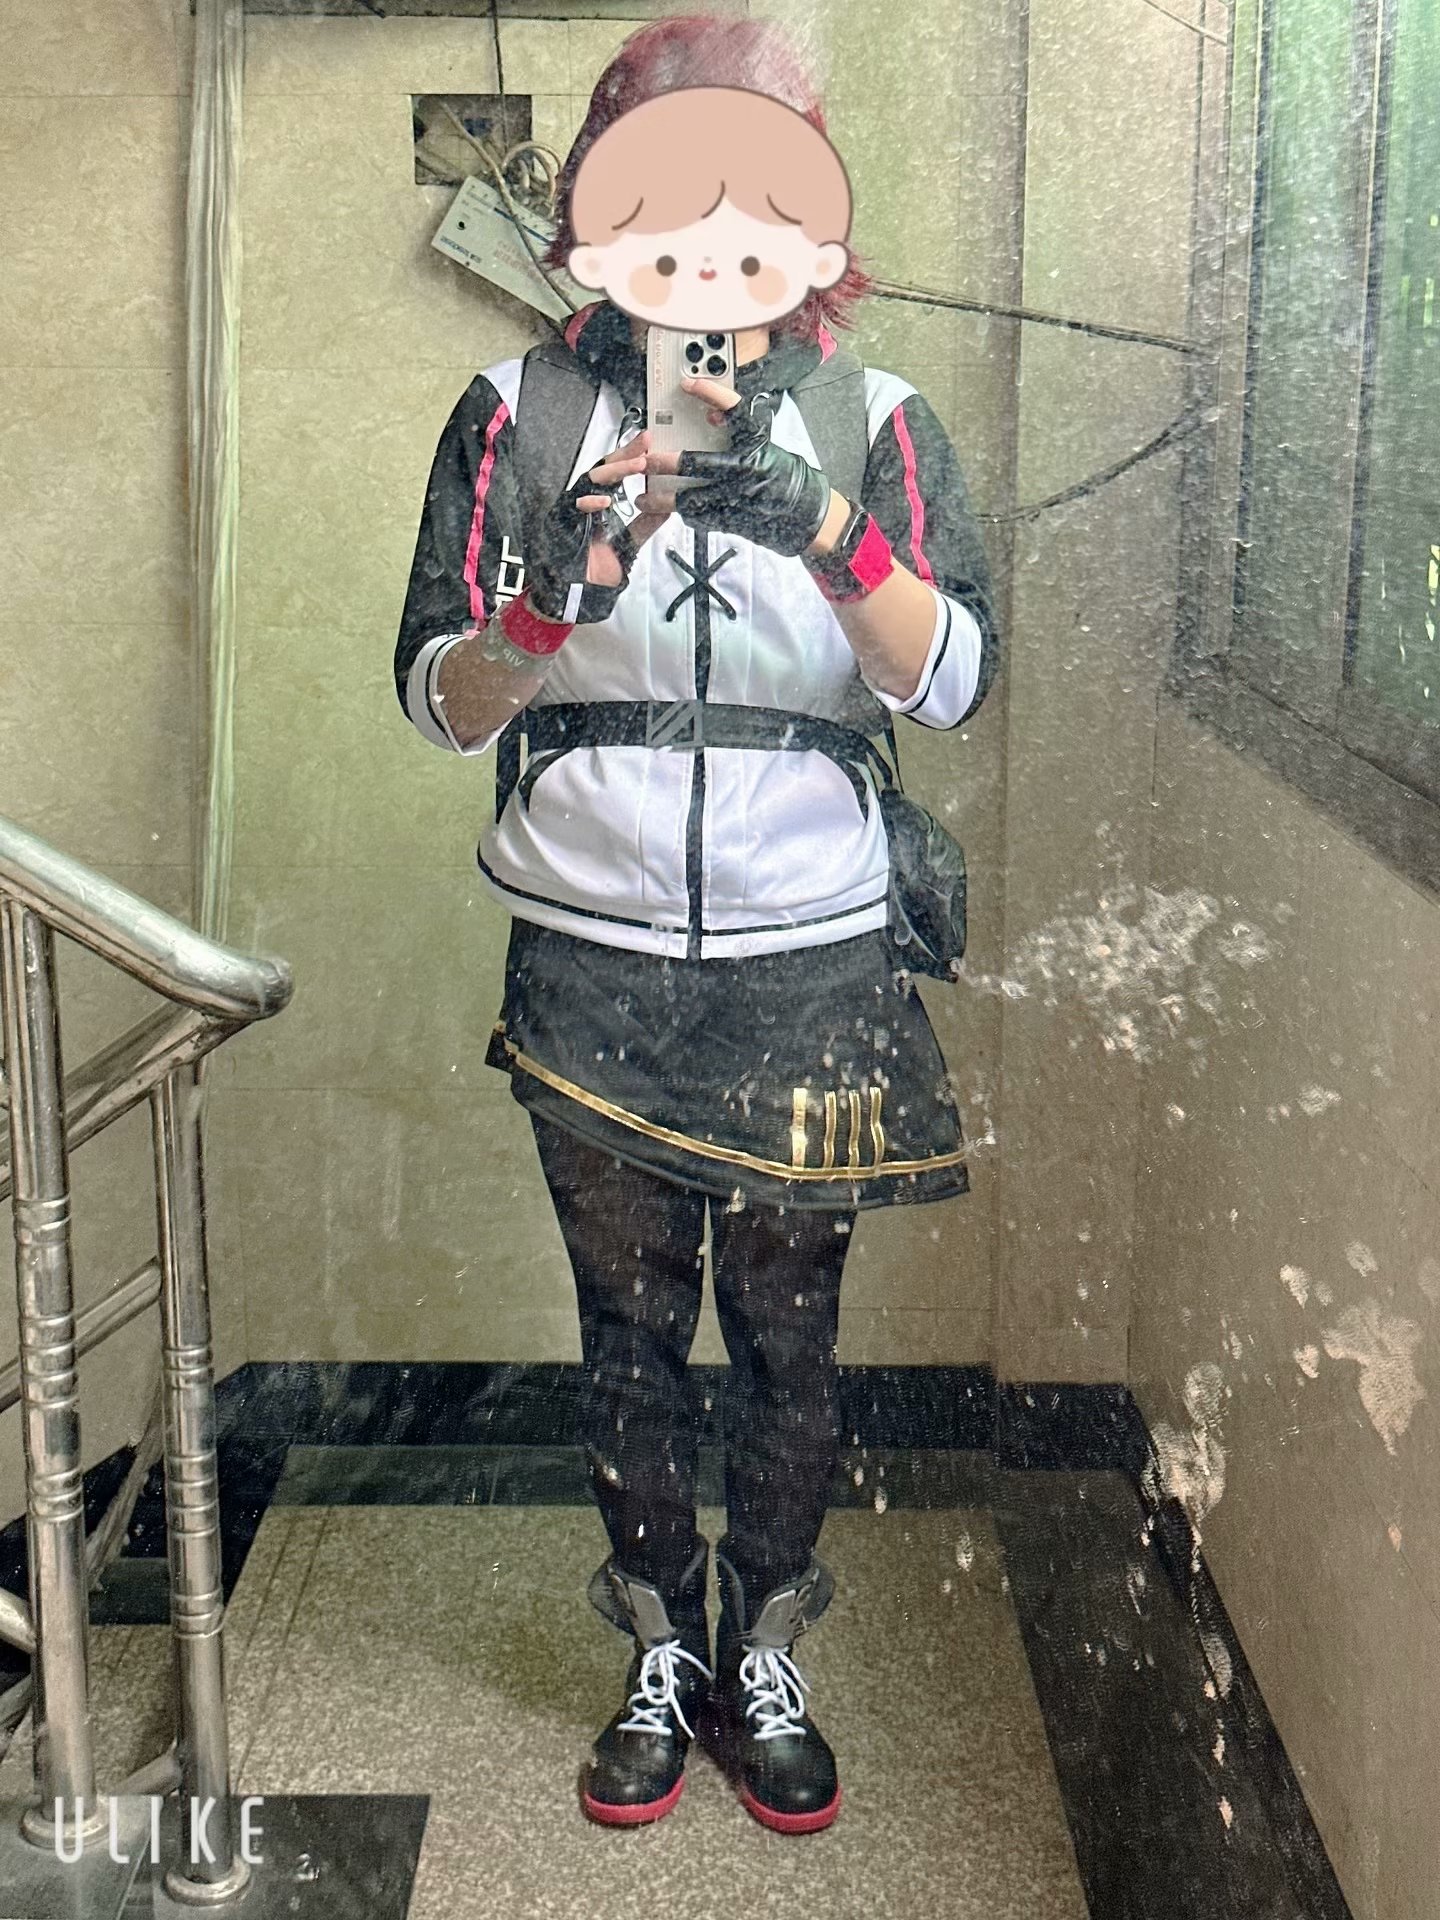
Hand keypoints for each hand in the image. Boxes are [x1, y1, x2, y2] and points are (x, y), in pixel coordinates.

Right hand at [528, 430, 668, 620]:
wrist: (574, 603)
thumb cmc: (594, 577)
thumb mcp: (626, 548)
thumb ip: (642, 527)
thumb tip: (665, 507)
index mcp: (596, 506)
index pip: (612, 475)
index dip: (628, 459)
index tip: (648, 444)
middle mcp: (581, 504)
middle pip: (600, 471)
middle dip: (623, 456)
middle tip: (644, 444)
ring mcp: (568, 514)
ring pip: (587, 483)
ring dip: (612, 473)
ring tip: (636, 466)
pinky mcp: (556, 527)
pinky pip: (570, 509)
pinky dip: (587, 504)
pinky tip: (604, 501)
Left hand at [641, 375, 832, 557]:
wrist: (804, 513)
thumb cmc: (783, 476)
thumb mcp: (766, 447)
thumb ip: (740, 433)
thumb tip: (712, 417)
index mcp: (758, 445)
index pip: (735, 410)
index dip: (711, 393)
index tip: (688, 384)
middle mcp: (747, 470)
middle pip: (698, 462)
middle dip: (666, 462)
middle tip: (646, 460)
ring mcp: (738, 497)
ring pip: (691, 498)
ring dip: (664, 499)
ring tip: (645, 498)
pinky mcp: (734, 520)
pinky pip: (700, 517)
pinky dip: (685, 512)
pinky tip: (672, 510)